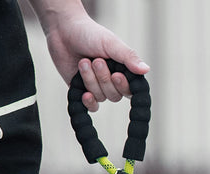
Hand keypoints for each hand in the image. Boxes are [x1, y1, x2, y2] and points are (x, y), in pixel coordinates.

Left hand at [29, 1, 148, 110]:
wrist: (63, 29)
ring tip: (83, 61)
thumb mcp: (111, 43)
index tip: (116, 75)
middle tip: (96, 60)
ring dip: (90, 79)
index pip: (131, 90)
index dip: (124, 86)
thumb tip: (146, 69)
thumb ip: (129, 57)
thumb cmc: (89, 33)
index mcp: (123, 71)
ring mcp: (97, 87)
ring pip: (100, 97)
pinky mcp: (82, 91)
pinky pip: (91, 106)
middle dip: (103, 78)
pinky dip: (88, 101)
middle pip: (115, 96)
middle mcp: (111, 82)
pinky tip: (84, 94)